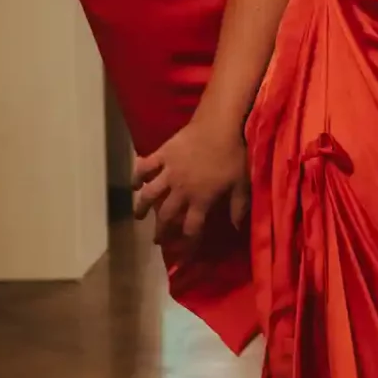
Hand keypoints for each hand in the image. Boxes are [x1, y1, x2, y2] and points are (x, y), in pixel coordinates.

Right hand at [132, 114, 248, 245]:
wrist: (219, 126)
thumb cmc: (234, 155)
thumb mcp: (242, 184)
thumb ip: (239, 208)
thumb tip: (238, 229)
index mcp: (201, 199)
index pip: (192, 228)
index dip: (188, 242)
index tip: (184, 250)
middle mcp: (181, 190)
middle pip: (167, 215)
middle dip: (161, 230)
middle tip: (156, 239)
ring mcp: (169, 172)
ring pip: (149, 195)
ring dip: (142, 208)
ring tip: (138, 216)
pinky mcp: (162, 154)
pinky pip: (145, 167)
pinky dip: (137, 176)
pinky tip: (134, 185)